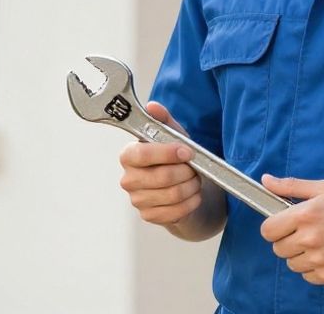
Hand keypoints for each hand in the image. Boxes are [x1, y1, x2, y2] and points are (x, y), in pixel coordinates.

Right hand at [117, 101, 202, 225]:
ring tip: (195, 180)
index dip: (167, 153)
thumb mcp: (173, 135)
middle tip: (194, 168)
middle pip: (161, 177)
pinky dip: (191, 202)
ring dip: (191, 187)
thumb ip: (163, 120)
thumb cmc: (176, 160)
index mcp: (129, 155)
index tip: (187, 151)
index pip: (141, 155)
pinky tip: (192, 195)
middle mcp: (129, 179)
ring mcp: (137, 200)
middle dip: (186, 172)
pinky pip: (176, 212)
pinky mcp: (149, 217)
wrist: (184, 188)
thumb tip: (152, 106)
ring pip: (172, 195)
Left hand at [260, 175, 323, 285]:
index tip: (282, 226)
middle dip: (287, 241)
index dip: (273, 227)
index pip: (268, 230)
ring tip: (318, 245)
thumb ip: (291, 186)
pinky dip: (313, 268)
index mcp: (305, 215)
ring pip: (292, 264)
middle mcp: (310, 239)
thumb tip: (266, 180)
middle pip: (278, 249)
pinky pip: (307, 276)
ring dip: (300, 256)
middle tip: (304, 234)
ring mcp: (319, 259)